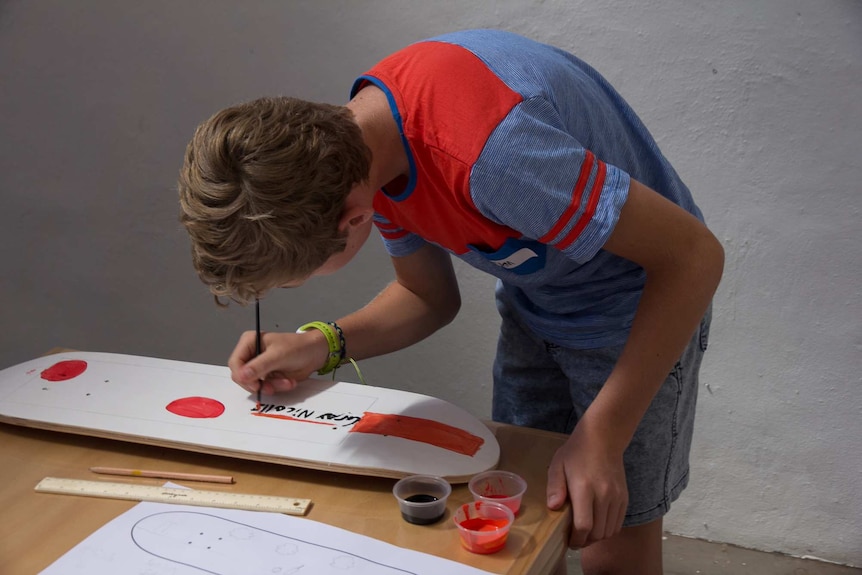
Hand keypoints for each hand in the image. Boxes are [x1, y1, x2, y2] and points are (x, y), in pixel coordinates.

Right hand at [227, 330, 328, 394]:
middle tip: (272, 387)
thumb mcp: (278, 356)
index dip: (242, 376)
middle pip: (242, 377)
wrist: (316, 354)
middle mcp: (251, 354)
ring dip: (271, 386)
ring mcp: (259, 366)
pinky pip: (265, 388)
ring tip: (286, 382)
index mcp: (249, 342)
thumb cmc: (298, 347)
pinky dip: (277, 387)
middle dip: (259, 384)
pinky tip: (288, 382)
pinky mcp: (267, 376)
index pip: (235, 363)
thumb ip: (259, 366)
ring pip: (254, 385)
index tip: (256, 384)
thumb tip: (241, 376)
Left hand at [546, 422, 628, 547]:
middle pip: (597, 533)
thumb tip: (553, 507)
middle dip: (585, 541)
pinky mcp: (624, 498)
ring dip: (597, 538)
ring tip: (585, 534)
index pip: (584, 525)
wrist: (603, 439)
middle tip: (574, 539)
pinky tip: (598, 525)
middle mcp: (604, 495)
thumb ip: (555, 487)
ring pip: (609, 531)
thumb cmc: (576, 452)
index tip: (568, 541)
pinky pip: (618, 524)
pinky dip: (608, 530)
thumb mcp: (558, 465)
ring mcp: (617, 497)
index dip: (576, 539)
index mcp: (584, 488)